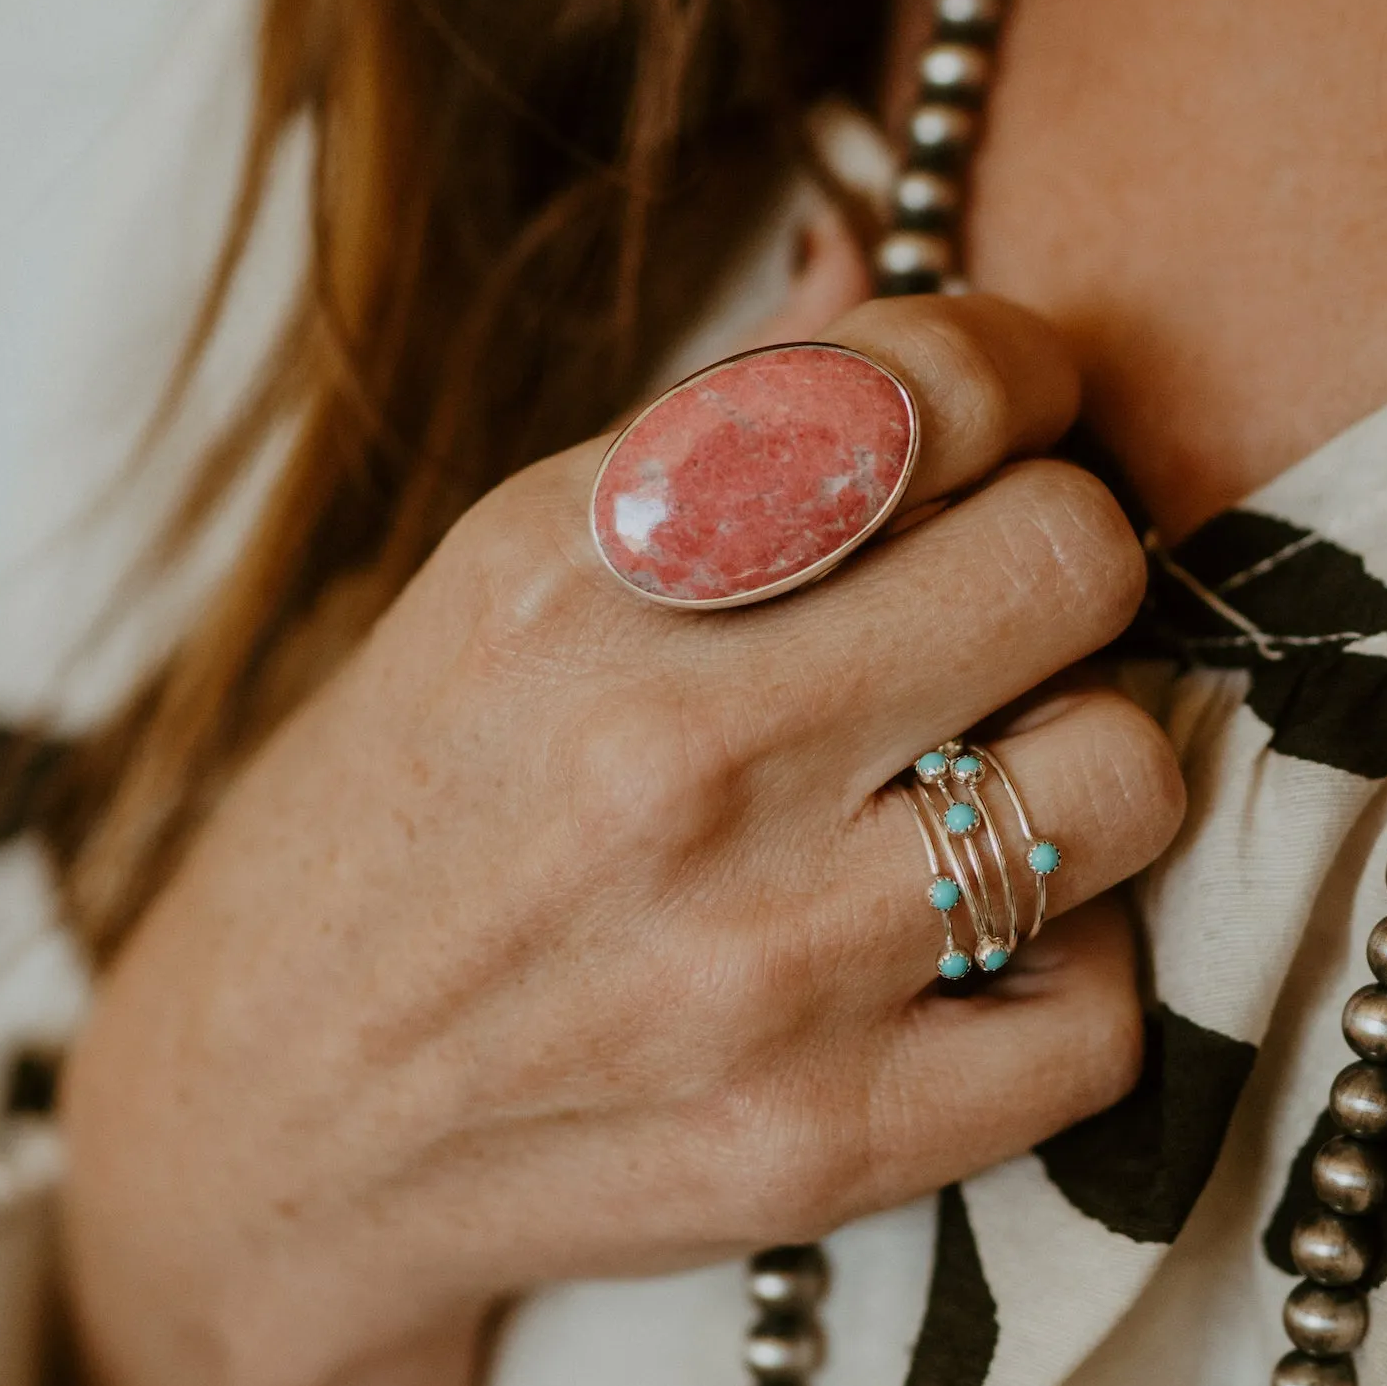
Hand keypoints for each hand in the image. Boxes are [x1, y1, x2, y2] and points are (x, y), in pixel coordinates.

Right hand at [52, 291, 1181, 1385]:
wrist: (262, 1142)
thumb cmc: (397, 835)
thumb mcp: (492, 584)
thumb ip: (706, 429)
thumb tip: (866, 244)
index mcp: (579, 568)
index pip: (930, 384)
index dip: (1022, 384)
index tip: (1008, 429)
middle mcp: (669, 750)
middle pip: (1071, 560)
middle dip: (1067, 567)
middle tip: (1003, 623)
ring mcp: (754, 958)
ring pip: (1124, 778)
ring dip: (1085, 771)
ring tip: (993, 790)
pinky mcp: (819, 1139)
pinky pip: (1106, 1016)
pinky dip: (1068, 979)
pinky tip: (970, 959)